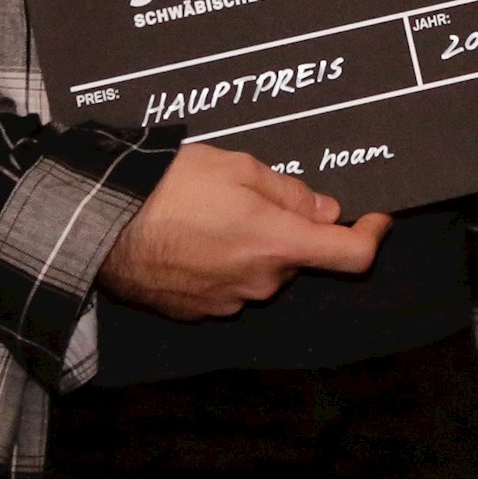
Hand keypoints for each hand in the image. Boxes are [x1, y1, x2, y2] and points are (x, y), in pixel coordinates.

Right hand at [98, 144, 388, 319]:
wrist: (101, 222)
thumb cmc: (170, 186)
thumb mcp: (238, 166)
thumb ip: (290, 191)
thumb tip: (324, 209)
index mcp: (278, 245)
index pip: (350, 256)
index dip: (371, 236)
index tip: (376, 219)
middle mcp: (260, 283)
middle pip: (296, 259)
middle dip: (287, 230)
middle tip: (252, 196)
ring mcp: (227, 302)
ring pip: (260, 273)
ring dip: (251, 247)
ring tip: (210, 213)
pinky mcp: (196, 311)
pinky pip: (227, 286)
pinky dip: (221, 264)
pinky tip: (192, 238)